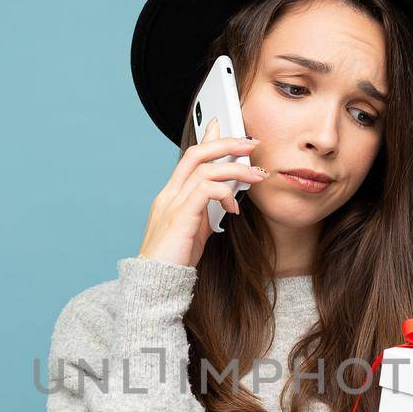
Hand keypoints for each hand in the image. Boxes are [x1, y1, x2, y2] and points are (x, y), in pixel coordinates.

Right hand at [138, 117, 269, 267]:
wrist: (155, 284)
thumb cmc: (174, 261)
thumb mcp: (195, 231)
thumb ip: (206, 211)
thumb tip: (225, 197)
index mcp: (170, 196)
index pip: (190, 159)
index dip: (208, 140)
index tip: (225, 126)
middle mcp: (168, 195)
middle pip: (197, 154)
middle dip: (226, 143)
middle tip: (252, 143)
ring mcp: (171, 204)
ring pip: (206, 169)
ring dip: (236, 169)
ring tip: (257, 176)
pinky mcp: (180, 217)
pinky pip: (206, 191)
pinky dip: (225, 193)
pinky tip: (234, 209)